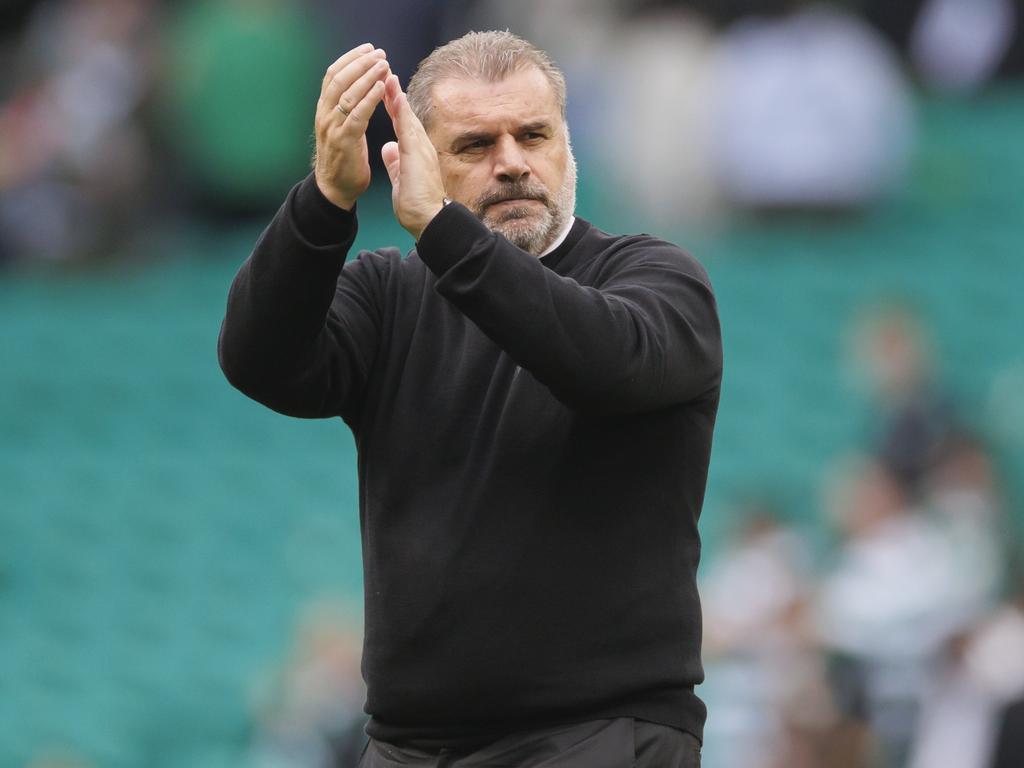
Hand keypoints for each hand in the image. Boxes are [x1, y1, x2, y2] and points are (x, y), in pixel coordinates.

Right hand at [313, 44, 390, 210]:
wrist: (335, 189)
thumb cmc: (343, 158)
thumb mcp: (343, 127)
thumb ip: (348, 109)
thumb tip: (360, 89)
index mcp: (324, 109)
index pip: (334, 74)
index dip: (351, 59)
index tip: (369, 49)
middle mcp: (324, 114)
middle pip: (339, 78)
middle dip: (360, 63)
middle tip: (380, 54)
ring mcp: (332, 127)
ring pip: (347, 93)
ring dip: (367, 77)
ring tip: (384, 66)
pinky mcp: (344, 141)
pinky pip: (357, 114)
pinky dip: (370, 99)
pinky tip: (382, 89)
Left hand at [381, 74, 446, 239]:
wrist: (430, 220)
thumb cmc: (417, 207)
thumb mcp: (400, 180)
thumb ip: (394, 163)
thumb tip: (387, 149)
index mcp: (414, 154)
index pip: (401, 125)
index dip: (392, 107)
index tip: (383, 90)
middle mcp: (420, 147)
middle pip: (405, 115)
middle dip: (394, 93)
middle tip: (384, 71)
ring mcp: (421, 149)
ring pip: (407, 116)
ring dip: (396, 95)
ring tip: (387, 74)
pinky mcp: (417, 155)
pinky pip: (408, 128)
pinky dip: (401, 111)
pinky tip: (395, 95)